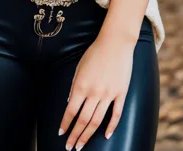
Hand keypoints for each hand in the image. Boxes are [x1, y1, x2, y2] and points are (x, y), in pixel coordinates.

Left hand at [58, 33, 134, 149]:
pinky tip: (105, 136)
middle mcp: (94, 92)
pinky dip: (111, 127)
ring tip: (81, 145)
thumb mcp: (79, 67)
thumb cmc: (95, 52)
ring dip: (88, 135)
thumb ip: (74, 85)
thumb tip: (71, 103)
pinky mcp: (121, 93)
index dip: (65, 124)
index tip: (61, 133)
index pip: (71, 111)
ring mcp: (109, 94)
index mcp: (81, 85)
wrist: (116, 42)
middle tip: (70, 147)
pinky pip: (116, 114)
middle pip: (83, 120)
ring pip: (97, 121)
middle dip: (75, 135)